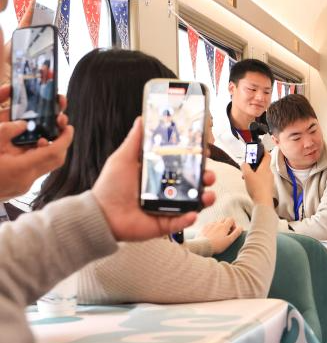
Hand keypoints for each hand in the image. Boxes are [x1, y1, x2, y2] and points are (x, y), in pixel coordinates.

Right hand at [0, 87, 73, 201]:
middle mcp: (27, 180)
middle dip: (61, 144)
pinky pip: (35, 171)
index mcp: (21, 168)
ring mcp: (23, 186)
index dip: (65, 138)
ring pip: (46, 167)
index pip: (54, 152)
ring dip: (48, 151)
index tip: (68, 127)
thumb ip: (7, 131)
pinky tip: (24, 148)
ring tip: (40, 135)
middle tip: (59, 128)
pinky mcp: (19, 188)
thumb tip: (24, 123)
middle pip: (56, 161)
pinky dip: (36, 158)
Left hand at [92, 117, 216, 240]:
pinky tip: (193, 213)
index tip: (204, 151)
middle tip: (208, 174)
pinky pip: (183, 221)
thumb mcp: (123, 159)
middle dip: (206, 177)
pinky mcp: (166, 223)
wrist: (102, 214)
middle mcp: (167, 190)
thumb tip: (141, 119)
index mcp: (158, 173)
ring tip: (207, 195)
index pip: (183, 164)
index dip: (196, 158)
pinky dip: (190, 218)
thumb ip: (135, 141)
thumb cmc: (111, 186)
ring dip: (205, 198)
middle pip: (194, 182)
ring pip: (194, 202)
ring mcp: (169, 207)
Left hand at [199, 217, 242, 253]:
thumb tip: (241, 227)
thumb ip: (236, 233)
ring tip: (218, 234)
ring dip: (219, 226)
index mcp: (224, 226)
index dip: (233, 224)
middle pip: (224, 219)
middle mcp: (217, 223)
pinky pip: (209, 224)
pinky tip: (211, 235)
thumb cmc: (217, 245)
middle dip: (226, 224)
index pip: (231, 219)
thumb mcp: (229, 241)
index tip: (232, 231)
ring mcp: (209, 225)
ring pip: (216, 222)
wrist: (202, 246)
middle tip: (226, 233)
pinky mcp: (203, 228)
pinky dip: (212, 227)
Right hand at [241, 149, 274, 205]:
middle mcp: (269, 173)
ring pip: (261, 172)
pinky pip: (261, 179)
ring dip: (254, 172)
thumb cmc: (257, 188)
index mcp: (265, 167)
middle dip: (254, 164)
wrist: (263, 202)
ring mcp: (269, 180)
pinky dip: (256, 179)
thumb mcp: (247, 174)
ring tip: (246, 177)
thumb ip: (244, 166)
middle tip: (247, 166)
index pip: (267, 155)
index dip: (263, 150)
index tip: (260, 148)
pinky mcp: (268, 186)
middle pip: (262, 164)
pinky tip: (250, 184)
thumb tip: (244, 164)